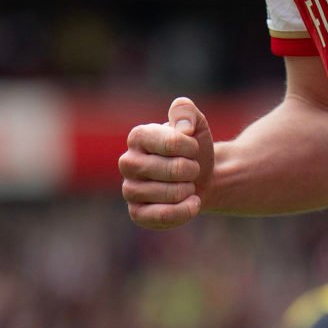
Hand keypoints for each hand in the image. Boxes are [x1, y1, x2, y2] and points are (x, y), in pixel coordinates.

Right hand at [119, 97, 214, 228]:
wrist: (201, 177)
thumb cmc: (193, 148)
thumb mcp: (196, 122)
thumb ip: (186, 111)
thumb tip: (183, 128)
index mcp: (138, 136)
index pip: (171, 142)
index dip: (191, 147)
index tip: (193, 147)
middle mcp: (127, 162)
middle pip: (172, 170)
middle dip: (192, 169)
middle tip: (191, 168)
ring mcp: (129, 190)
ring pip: (169, 194)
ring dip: (188, 189)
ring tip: (187, 184)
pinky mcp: (137, 213)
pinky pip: (162, 217)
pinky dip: (184, 211)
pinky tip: (192, 203)